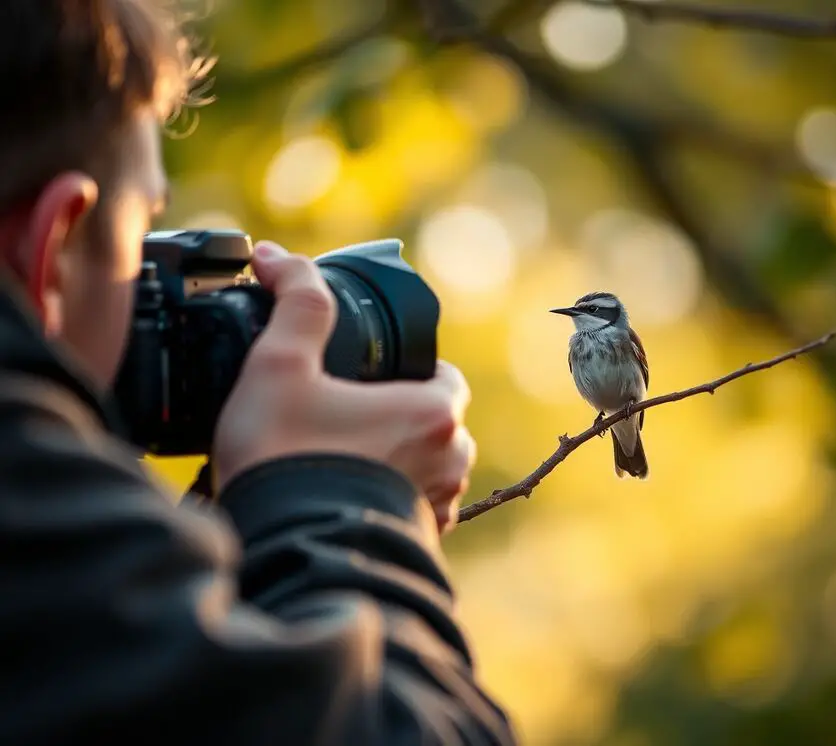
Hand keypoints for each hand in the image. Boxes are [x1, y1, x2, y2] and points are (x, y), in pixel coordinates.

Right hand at [212, 241, 474, 534]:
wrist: (281, 549)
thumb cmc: (286, 459)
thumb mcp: (280, 366)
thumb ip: (295, 304)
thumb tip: (278, 257)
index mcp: (433, 413)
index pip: (445, 377)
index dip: (413, 370)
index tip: (378, 374)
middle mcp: (450, 462)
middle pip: (439, 423)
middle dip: (405, 417)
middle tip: (354, 416)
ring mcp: (436, 509)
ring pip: (431, 470)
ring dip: (402, 461)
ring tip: (349, 457)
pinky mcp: (416, 545)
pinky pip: (415, 512)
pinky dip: (391, 499)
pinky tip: (348, 495)